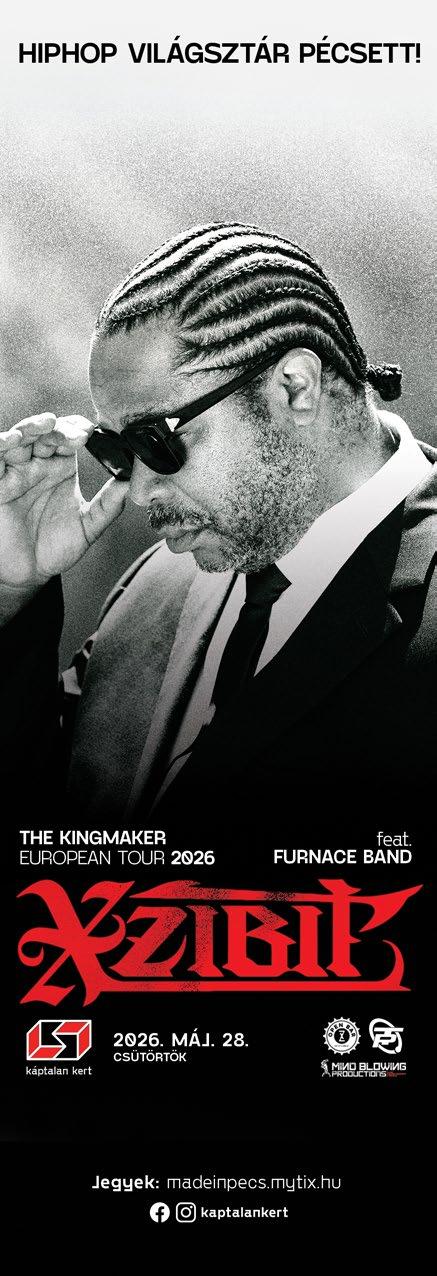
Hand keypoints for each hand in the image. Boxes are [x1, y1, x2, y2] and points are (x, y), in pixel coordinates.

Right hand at [0, 413, 128, 614]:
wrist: (31, 572)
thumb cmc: (56, 547)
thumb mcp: (88, 526)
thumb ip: (109, 505)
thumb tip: (132, 482)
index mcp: (61, 467)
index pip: (70, 437)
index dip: (79, 429)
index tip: (92, 433)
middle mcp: (38, 464)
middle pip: (45, 433)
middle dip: (60, 429)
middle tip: (75, 435)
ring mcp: (16, 472)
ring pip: (19, 438)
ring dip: (31, 427)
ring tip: (45, 424)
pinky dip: (2, 443)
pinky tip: (12, 440)